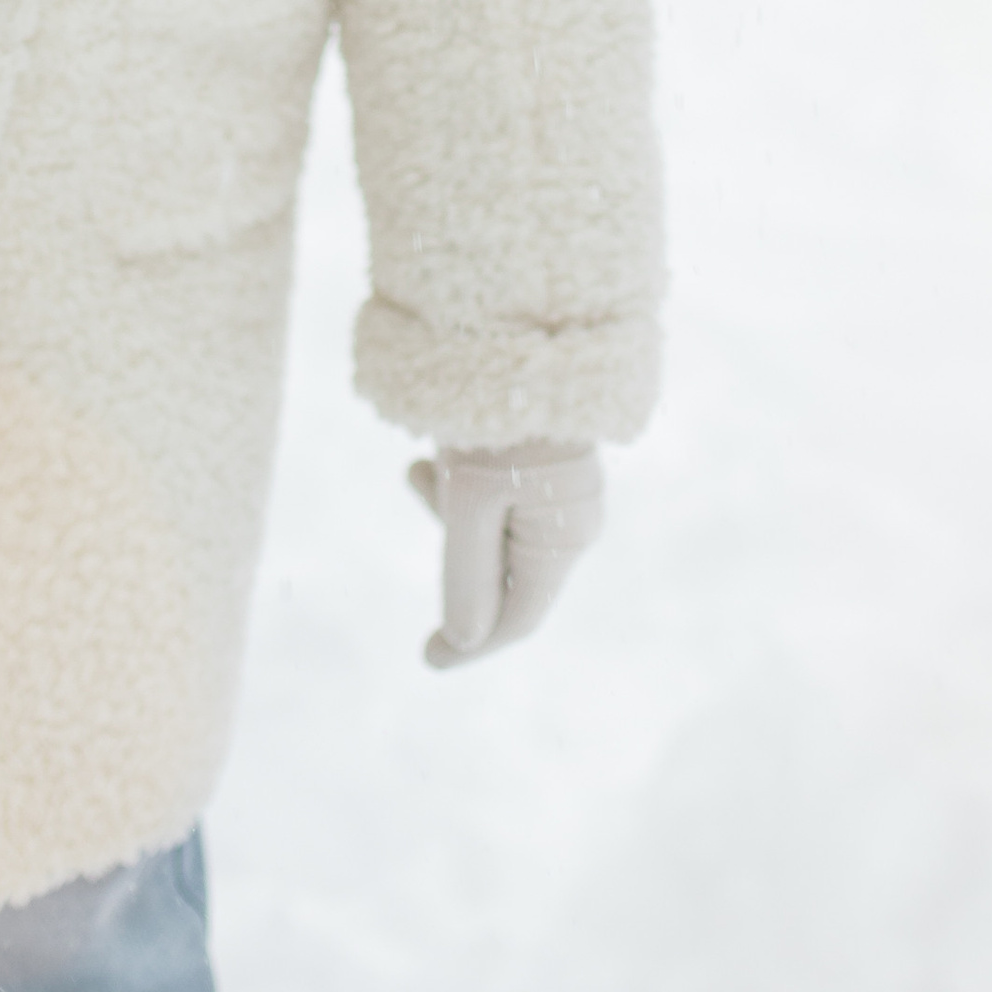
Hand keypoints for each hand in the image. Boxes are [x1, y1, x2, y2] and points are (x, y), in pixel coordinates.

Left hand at [408, 440, 603, 669]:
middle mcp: (574, 520)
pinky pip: (502, 491)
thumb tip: (464, 641)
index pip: (517, 618)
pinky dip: (466, 480)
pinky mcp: (550, 460)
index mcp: (566, 540)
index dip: (471, 643)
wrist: (528, 332)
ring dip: (453, 501)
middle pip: (501, 566)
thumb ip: (469, 576)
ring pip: (495, 525)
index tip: (428, 659)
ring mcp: (566, 489)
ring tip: (425, 458)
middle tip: (417, 477)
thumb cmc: (498, 422)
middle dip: (454, 540)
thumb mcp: (471, 501)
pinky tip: (441, 450)